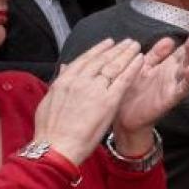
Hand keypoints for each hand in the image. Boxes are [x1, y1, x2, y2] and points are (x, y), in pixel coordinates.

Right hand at [36, 39, 143, 163]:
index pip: (85, 59)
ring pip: (114, 66)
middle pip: (102, 59)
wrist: (56, 147)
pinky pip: (124, 79)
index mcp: (65, 80)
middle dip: (116, 49)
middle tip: (127, 41)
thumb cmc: (50, 131)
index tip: (108, 43)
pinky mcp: (108, 101)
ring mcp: (95, 90)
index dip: (98, 49)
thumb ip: (59, 83)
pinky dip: (133, 67)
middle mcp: (80, 80)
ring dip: (126, 54)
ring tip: (135, 46)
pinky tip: (140, 60)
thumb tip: (63, 69)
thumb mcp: (48, 102)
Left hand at [114, 28, 188, 137]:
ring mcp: (173, 86)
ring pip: (188, 70)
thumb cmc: (133, 91)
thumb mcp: (144, 67)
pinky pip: (182, 89)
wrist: (124, 116)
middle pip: (188, 57)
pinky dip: (187, 80)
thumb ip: (156, 54)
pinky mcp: (169, 98)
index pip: (183, 50)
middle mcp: (173, 75)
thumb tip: (170, 39)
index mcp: (167, 66)